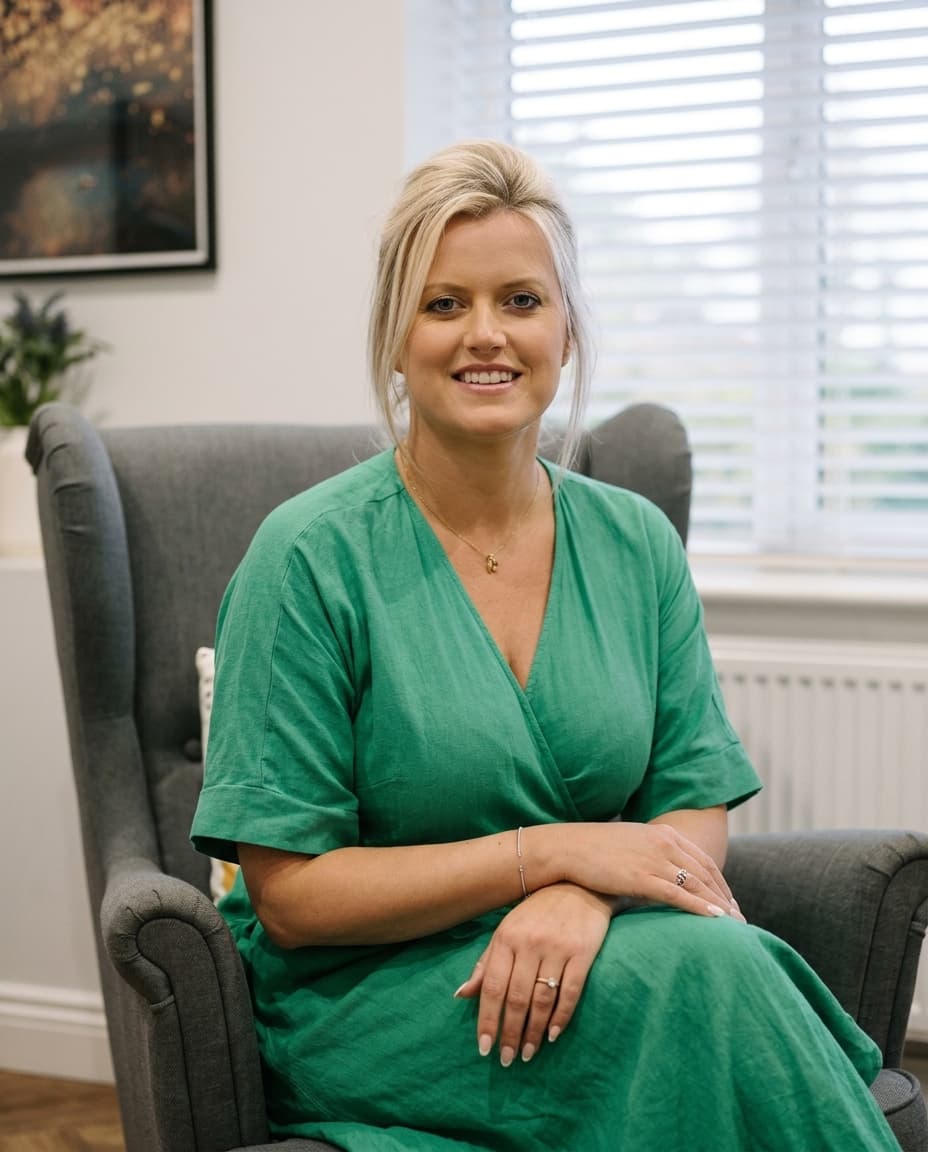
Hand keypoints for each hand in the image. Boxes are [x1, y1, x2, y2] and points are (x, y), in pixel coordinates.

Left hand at [454, 883, 610, 1065]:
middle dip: (509, 1032)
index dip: (487, 1019)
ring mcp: (556, 948)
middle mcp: (529, 943)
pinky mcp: (582, 952)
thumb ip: (486, 963)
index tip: (484, 1048)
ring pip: (542, 999)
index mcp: (506, 938)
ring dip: (533, 1031)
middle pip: (516, 998)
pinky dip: (561, 1017)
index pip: (492, 986)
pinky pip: (570, 991)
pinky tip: (553, 1035)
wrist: (578, 884)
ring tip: (527, 1053)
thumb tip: (461, 995)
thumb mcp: (506, 931)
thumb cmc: (536, 912)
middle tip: (507, 1059)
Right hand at [556, 820, 742, 920]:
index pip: (704, 861)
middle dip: (726, 899)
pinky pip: (679, 895)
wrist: (566, 848)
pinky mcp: (641, 877)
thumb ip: (652, 856)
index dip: (721, 884)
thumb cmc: (594, 850)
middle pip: (707, 874)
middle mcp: (664, 843)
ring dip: (720, 907)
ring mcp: (654, 860)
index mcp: (664, 834)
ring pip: (698, 886)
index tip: (731, 903)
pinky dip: (700, 908)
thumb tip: (663, 875)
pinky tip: (715, 921)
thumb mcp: (631, 845)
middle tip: (741, 921)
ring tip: (737, 927)